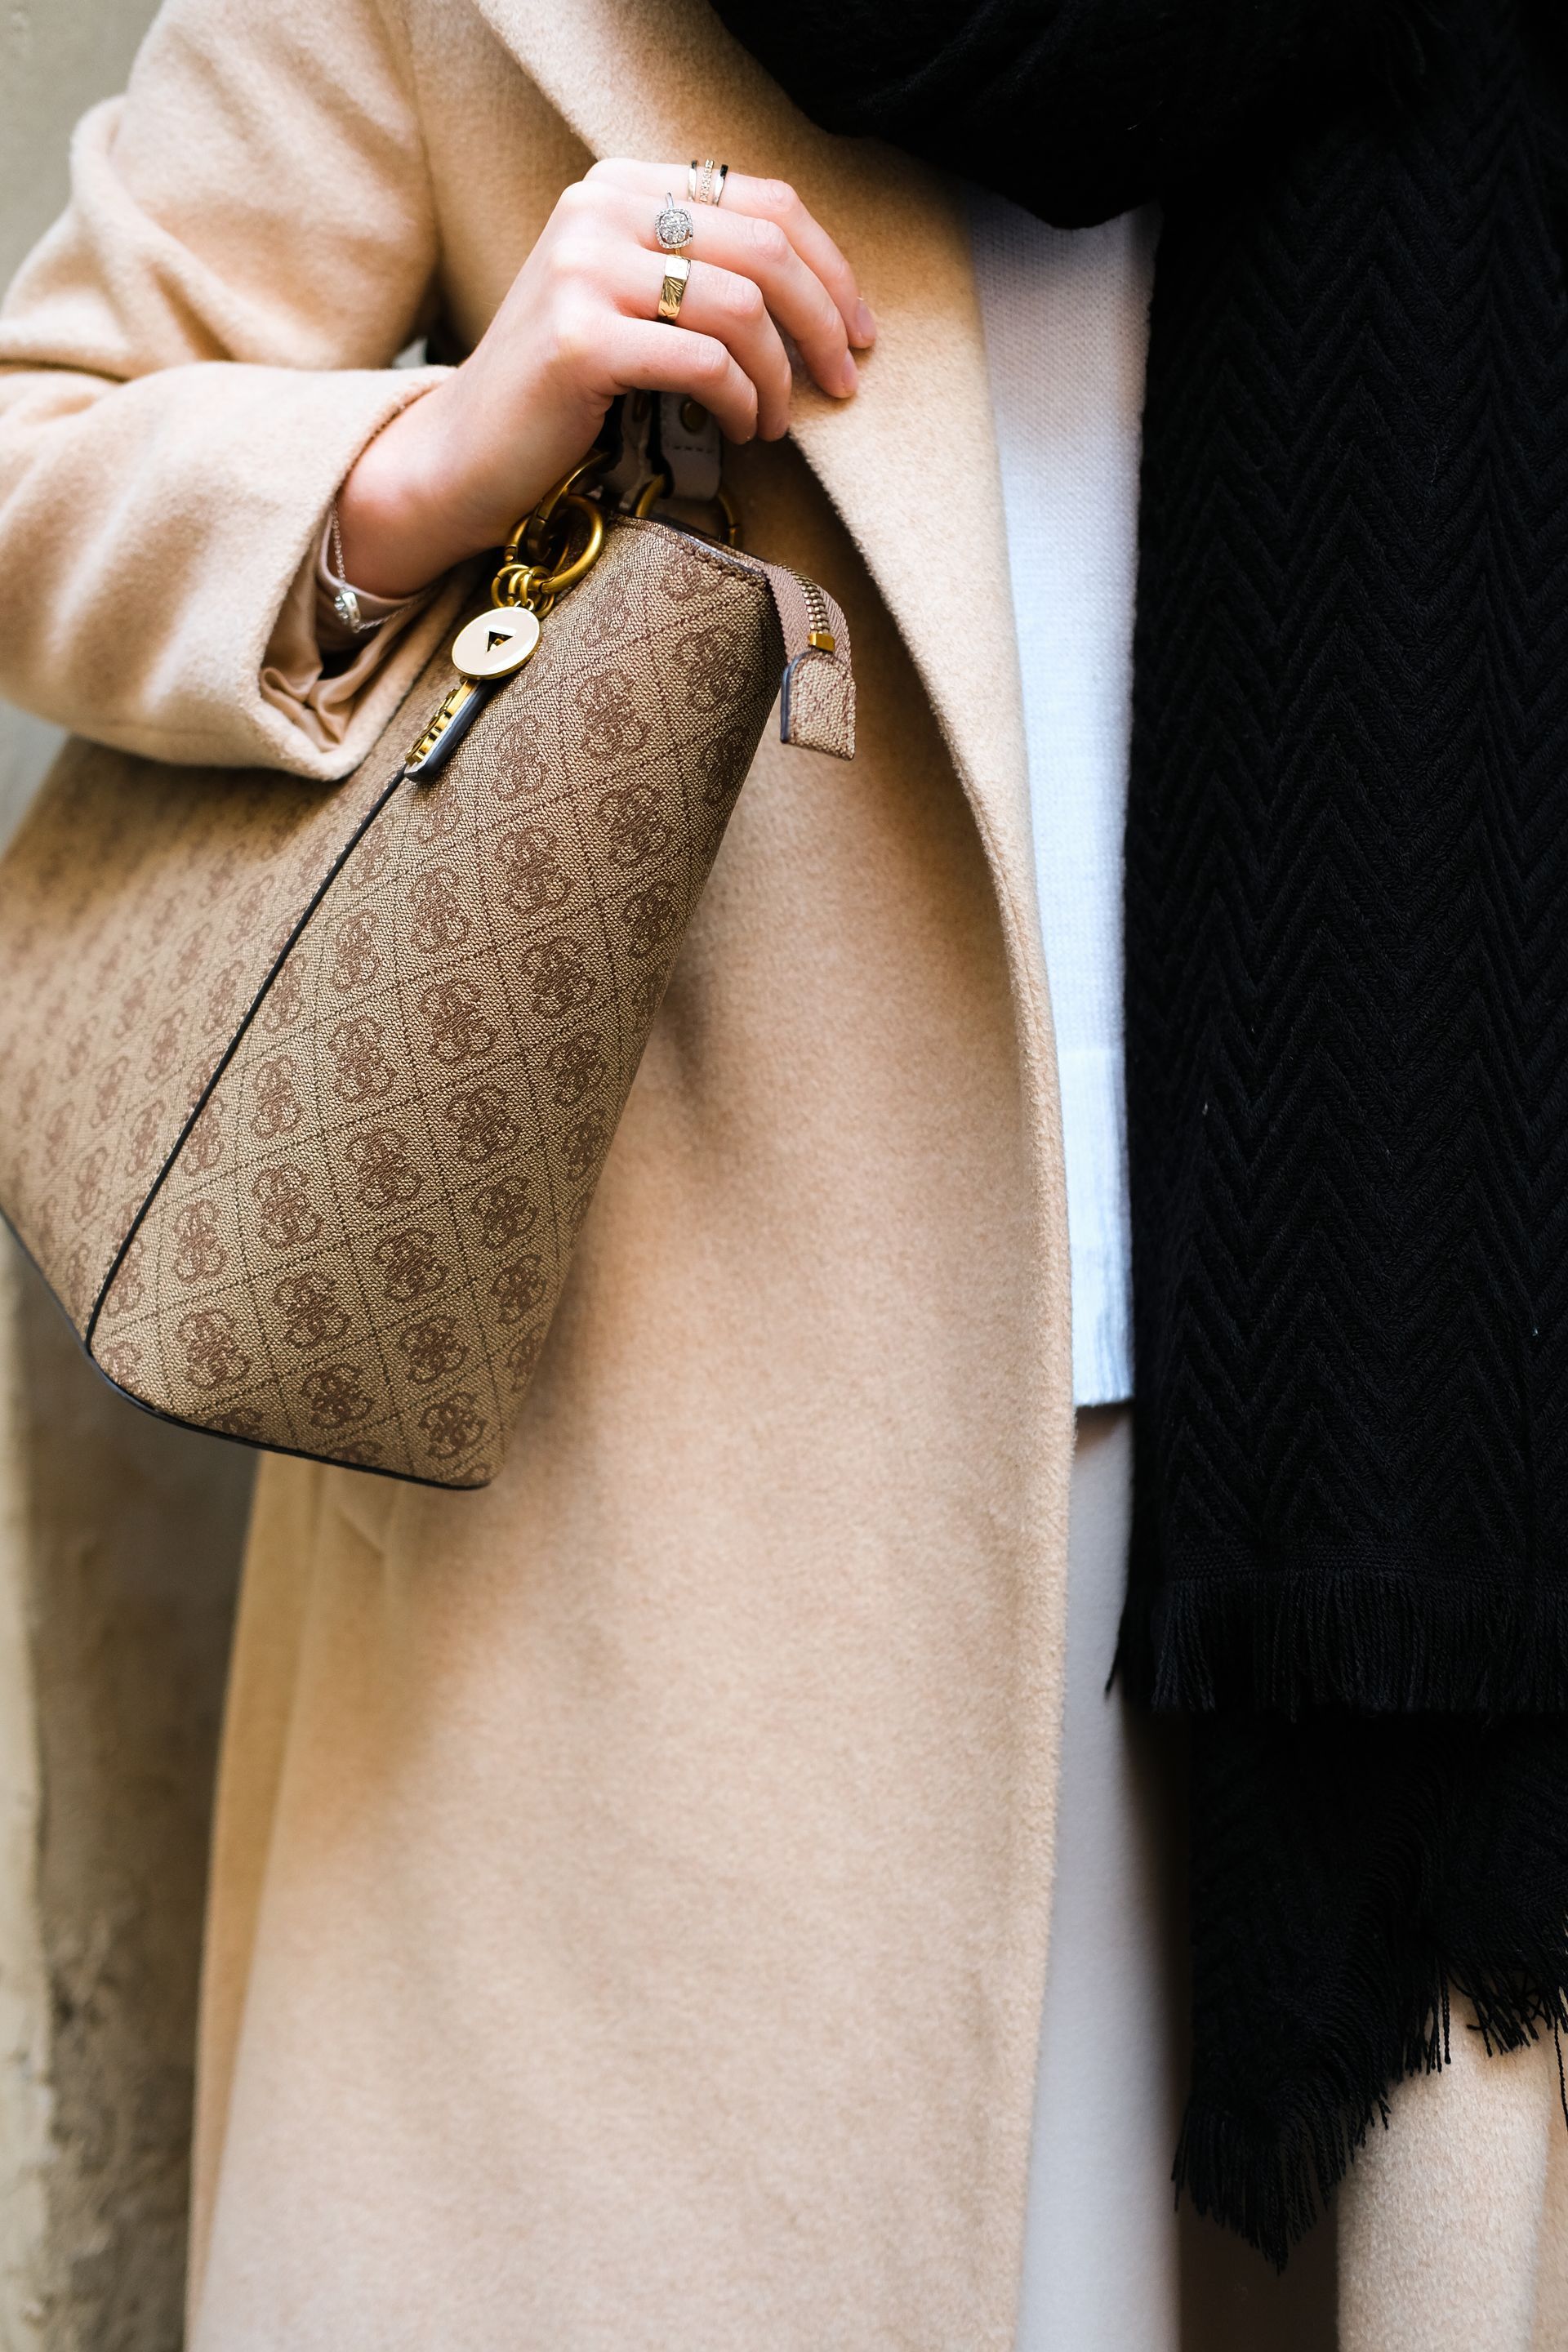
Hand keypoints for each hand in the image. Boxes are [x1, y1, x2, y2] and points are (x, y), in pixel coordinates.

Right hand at [336, 161, 874, 598]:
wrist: (464, 455)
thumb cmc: (563, 392)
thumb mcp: (632, 304)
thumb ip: (699, 270)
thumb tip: (818, 291)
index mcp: (621, 186)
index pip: (763, 201)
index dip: (830, 267)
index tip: (860, 330)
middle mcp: (597, 210)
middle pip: (764, 249)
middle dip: (823, 323)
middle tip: (842, 383)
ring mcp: (583, 270)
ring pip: (741, 308)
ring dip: (778, 377)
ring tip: (775, 422)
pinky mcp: (579, 339)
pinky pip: (704, 362)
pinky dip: (741, 402)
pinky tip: (742, 431)